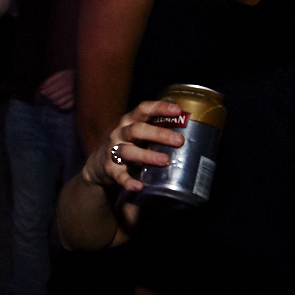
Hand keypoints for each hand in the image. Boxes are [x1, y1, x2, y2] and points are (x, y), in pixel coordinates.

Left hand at [36, 69, 74, 111]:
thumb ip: (50, 80)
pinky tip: (58, 104)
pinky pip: (66, 107)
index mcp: (64, 81)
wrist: (86, 77)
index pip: (49, 91)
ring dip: (52, 103)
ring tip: (50, 101)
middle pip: (53, 98)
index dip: (44, 93)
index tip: (42, 93)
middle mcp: (69, 89)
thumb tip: (41, 88)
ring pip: (58, 103)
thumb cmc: (70, 75)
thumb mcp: (60, 74)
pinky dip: (60, 107)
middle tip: (45, 98)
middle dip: (47, 99)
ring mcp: (73, 95)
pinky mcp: (77, 100)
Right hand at [79, 99, 183, 229]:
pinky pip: (119, 175)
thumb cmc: (128, 146)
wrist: (98, 165)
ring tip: (164, 161)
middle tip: (179, 140)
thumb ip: (157, 133)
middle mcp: (120, 134)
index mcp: (129, 122)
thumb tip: (196, 134)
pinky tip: (138, 186)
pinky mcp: (110, 170)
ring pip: (127, 151)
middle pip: (137, 129)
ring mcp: (113, 152)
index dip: (159, 108)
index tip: (178, 110)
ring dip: (146, 155)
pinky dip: (128, 181)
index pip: (143, 110)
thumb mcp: (138, 135)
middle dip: (158, 133)